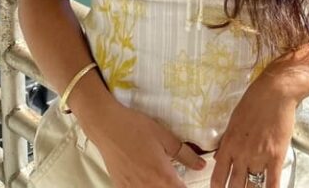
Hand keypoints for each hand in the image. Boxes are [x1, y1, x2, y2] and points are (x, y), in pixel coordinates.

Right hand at [89, 99, 206, 187]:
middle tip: (174, 179)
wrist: (107, 126)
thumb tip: (201, 165)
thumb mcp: (164, 136)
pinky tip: (145, 180)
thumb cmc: (136, 127)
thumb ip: (184, 153)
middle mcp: (149, 187)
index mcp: (163, 176)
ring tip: (160, 178)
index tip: (186, 181)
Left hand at [210, 78, 297, 187]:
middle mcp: (242, 154)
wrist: (275, 91)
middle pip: (235, 186)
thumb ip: (226, 141)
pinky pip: (272, 183)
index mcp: (229, 144)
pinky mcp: (276, 156)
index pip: (218, 177)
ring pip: (253, 185)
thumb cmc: (254, 101)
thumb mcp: (234, 120)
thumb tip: (218, 158)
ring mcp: (259, 156)